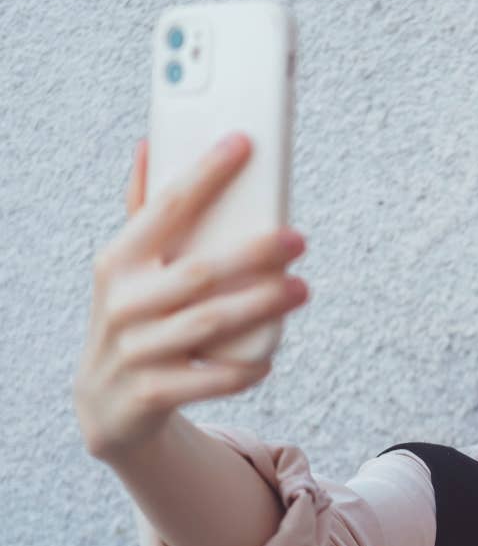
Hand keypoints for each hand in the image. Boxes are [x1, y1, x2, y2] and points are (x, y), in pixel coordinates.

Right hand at [72, 133, 309, 460]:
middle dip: (254, 253)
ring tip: (301, 288)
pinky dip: (243, 368)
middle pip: (200, 270)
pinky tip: (268, 357)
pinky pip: (210, 379)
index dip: (205, 174)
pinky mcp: (153, 392)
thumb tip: (152, 144)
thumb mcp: (128, 269)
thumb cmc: (133, 317)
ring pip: (210, 323)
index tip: (245, 142)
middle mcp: (122, 302)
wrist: (108, 403)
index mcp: (118, 260)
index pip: (166, 207)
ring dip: (262, 306)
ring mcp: (136, 349)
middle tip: (299, 238)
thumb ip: (144, 212)